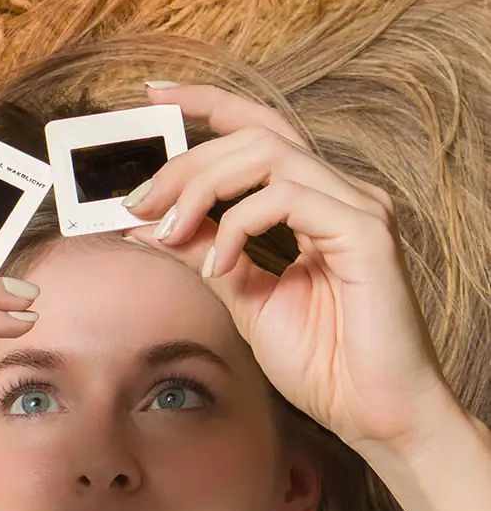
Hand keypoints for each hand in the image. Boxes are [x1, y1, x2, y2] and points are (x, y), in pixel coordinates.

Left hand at [122, 82, 464, 461]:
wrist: (374, 412)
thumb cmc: (324, 363)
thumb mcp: (245, 300)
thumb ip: (205, 255)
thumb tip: (148, 224)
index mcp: (311, 202)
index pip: (256, 130)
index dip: (205, 105)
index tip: (151, 99)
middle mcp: (336, 192)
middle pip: (253, 135)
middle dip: (184, 162)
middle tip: (136, 202)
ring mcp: (355, 205)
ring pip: (267, 154)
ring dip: (202, 187)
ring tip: (168, 232)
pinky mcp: (364, 230)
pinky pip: (287, 196)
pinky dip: (238, 225)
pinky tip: (218, 265)